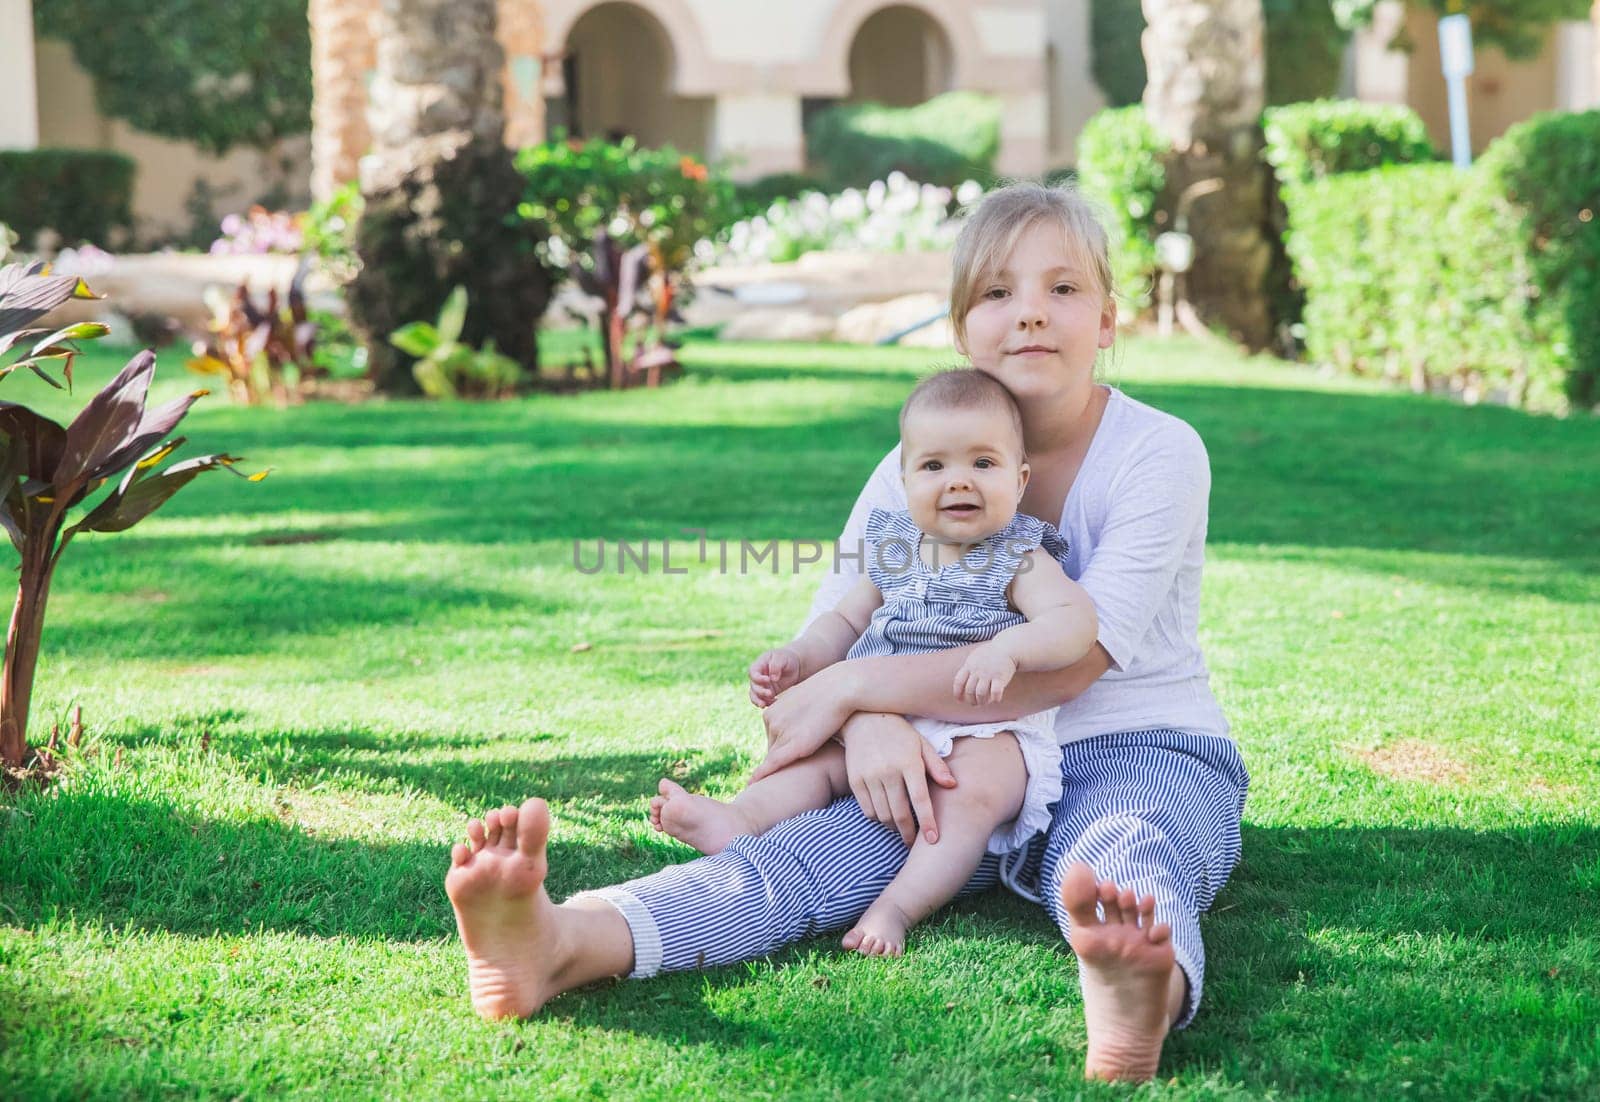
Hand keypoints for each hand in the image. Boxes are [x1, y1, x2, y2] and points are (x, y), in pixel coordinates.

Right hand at [748, 647, 802, 707]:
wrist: (794, 666)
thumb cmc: (786, 658)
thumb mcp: (782, 658)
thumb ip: (776, 665)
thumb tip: (772, 679)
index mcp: (759, 664)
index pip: (752, 672)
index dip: (758, 678)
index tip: (768, 680)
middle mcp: (758, 676)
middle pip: (753, 685)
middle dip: (760, 691)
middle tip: (771, 694)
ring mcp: (762, 685)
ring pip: (754, 695)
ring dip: (759, 700)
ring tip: (766, 704)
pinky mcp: (767, 692)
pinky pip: (762, 700)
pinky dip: (766, 703)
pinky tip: (774, 702)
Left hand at [751, 664, 856, 780]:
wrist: (841, 687)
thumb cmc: (829, 694)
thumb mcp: (805, 703)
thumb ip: (797, 716)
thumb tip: (801, 726)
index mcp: (772, 711)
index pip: (772, 737)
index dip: (782, 748)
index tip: (789, 756)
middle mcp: (771, 721)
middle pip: (772, 749)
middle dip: (779, 759)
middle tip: (783, 772)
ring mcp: (781, 732)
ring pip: (773, 758)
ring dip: (775, 769)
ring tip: (777, 781)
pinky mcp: (795, 745)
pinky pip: (773, 763)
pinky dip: (761, 775)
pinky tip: (752, 784)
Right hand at [840, 713, 956, 845]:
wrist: (863, 720)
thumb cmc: (899, 734)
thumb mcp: (921, 744)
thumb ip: (937, 766)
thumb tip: (952, 785)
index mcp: (909, 763)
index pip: (920, 800)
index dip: (927, 822)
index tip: (933, 840)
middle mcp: (888, 771)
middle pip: (899, 814)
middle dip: (908, 833)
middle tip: (914, 842)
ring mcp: (869, 776)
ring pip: (882, 815)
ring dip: (893, 827)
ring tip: (901, 828)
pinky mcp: (855, 780)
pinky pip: (867, 809)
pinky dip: (877, 818)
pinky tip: (885, 816)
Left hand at [952, 643, 1016, 704]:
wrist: (1007, 648)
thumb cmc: (990, 654)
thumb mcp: (974, 657)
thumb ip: (967, 668)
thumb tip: (961, 684)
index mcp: (969, 666)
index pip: (958, 682)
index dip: (957, 693)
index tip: (960, 700)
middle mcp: (977, 670)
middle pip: (969, 690)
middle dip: (971, 700)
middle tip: (975, 703)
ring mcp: (988, 674)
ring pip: (980, 694)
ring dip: (981, 701)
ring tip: (984, 702)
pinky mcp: (1000, 677)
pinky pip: (995, 692)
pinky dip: (995, 699)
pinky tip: (996, 699)